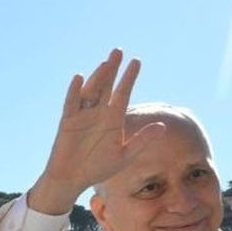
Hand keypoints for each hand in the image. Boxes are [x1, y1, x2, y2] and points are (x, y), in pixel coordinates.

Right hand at [29, 48, 166, 213]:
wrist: (73, 179)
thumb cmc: (98, 168)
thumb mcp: (124, 156)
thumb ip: (142, 141)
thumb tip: (163, 126)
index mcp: (113, 119)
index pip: (123, 93)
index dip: (129, 78)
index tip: (136, 61)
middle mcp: (98, 113)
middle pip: (107, 86)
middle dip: (113, 69)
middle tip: (118, 51)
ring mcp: (82, 115)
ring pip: (91, 91)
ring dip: (98, 76)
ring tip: (106, 63)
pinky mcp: (68, 120)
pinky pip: (71, 103)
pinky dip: (74, 90)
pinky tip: (80, 77)